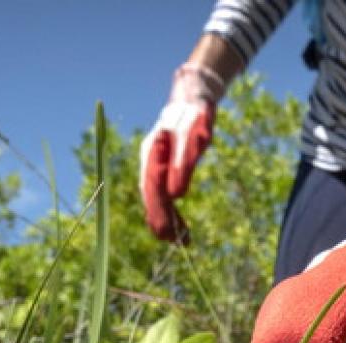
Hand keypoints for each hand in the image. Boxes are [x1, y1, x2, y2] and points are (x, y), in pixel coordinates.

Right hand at [138, 64, 222, 241]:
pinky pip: (165, 193)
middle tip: (177, 244)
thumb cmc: (194, 114)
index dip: (159, 212)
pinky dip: (172, 209)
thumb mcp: (194, 137)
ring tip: (182, 240)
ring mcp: (157, 164)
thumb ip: (184, 164)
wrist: (193, 97)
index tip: (167, 233)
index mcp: (153, 154)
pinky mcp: (166, 167)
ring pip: (159, 197)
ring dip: (168, 219)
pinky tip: (180, 225)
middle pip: (153, 196)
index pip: (152, 189)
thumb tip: (177, 195)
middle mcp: (151, 161)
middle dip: (163, 221)